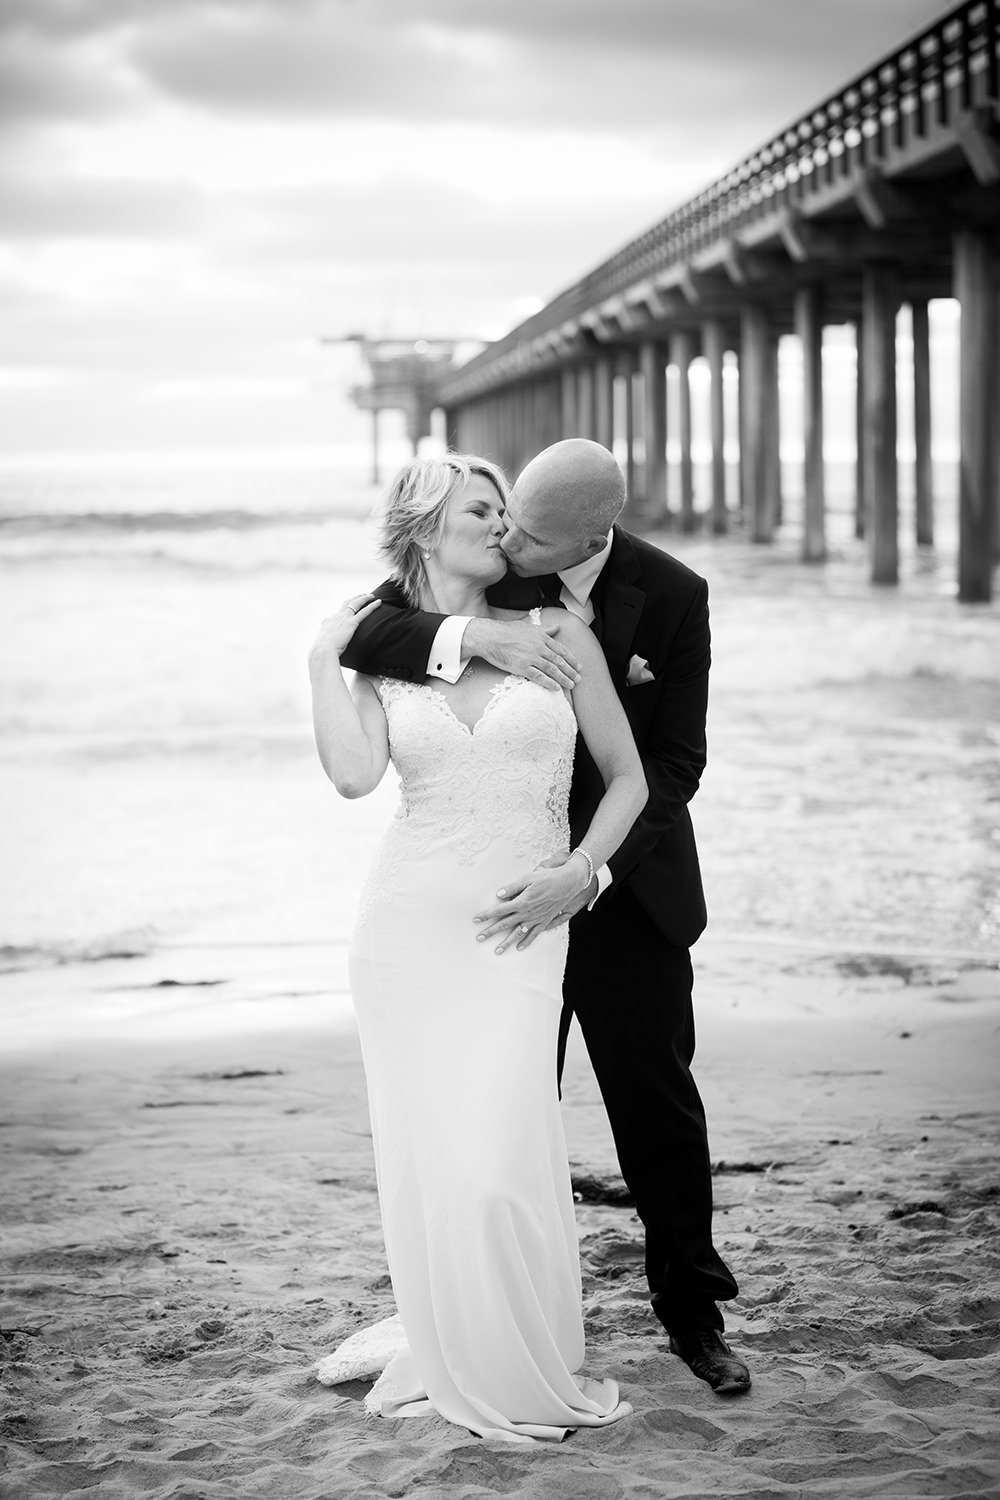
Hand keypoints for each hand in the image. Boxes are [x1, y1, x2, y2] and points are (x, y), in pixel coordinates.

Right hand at [309, 594, 381, 666]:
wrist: (323, 651)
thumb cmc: (322, 652)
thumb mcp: (324, 645)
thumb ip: (329, 643)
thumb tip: (331, 650)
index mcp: (328, 621)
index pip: (337, 613)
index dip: (345, 610)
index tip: (350, 608)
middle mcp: (336, 617)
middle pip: (346, 603)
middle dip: (355, 598)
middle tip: (362, 595)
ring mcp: (344, 619)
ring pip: (356, 603)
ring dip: (364, 598)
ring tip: (371, 596)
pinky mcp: (351, 623)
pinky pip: (364, 612)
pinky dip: (372, 606)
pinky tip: (378, 602)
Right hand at [464, 618, 579, 691]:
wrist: (490, 637)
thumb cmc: (507, 630)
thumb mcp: (529, 626)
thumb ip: (545, 628)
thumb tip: (557, 627)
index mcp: (542, 637)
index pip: (561, 650)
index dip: (572, 660)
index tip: (578, 667)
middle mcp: (539, 647)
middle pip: (559, 661)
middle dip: (571, 671)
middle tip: (578, 679)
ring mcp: (531, 657)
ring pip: (552, 670)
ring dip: (563, 679)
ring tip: (570, 685)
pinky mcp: (522, 667)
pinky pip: (539, 677)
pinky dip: (549, 683)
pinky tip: (556, 688)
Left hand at [473, 853, 591, 952]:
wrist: (568, 883)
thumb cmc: (548, 878)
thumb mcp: (528, 878)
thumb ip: (512, 888)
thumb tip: (498, 895)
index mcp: (521, 902)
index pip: (499, 910)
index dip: (486, 915)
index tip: (476, 919)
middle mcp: (527, 913)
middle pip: (505, 924)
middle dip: (491, 932)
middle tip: (479, 938)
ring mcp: (536, 919)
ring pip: (518, 933)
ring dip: (506, 943)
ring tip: (497, 951)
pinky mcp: (545, 921)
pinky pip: (534, 934)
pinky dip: (526, 942)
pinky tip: (519, 948)